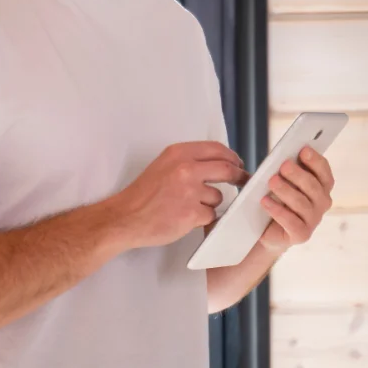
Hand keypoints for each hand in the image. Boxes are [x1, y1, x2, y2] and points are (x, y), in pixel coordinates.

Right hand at [108, 142, 248, 248]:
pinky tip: (185, 218)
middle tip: (243, 181)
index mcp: (179, 153)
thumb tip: (221, 162)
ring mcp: (189, 191)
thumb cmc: (144, 194)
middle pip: (227, 169)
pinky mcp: (191, 212)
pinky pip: (210, 214)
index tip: (239, 164)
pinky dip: (202, 218)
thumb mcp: (165, 164)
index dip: (232, 157)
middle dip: (238, 176)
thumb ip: (190, 160)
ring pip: (218, 196)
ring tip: (189, 206)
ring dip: (211, 203)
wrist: (124, 218)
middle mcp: (185, 168)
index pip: (217, 149)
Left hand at [257, 146, 334, 256]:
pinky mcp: (302, 234)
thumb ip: (290, 170)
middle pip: (313, 186)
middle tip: (284, 165)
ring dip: (286, 190)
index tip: (303, 150)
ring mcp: (313, 220)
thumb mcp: (286, 181)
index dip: (315, 161)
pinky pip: (291, 221)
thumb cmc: (279, 199)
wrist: (268, 230)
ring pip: (301, 203)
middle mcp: (322, 203)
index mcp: (322, 187)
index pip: (324, 172)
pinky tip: (265, 201)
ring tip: (272, 181)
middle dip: (298, 174)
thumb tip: (286, 157)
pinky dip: (277, 210)